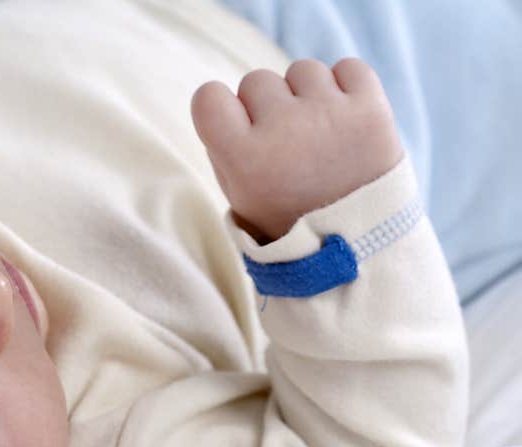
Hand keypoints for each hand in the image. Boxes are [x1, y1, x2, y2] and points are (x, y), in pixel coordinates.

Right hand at [191, 58, 403, 241]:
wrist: (361, 246)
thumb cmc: (293, 221)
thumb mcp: (241, 200)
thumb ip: (224, 150)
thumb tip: (229, 104)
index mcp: (244, 158)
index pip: (208, 97)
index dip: (221, 109)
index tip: (235, 126)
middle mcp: (284, 129)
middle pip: (256, 81)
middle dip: (267, 107)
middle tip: (287, 144)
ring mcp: (329, 114)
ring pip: (302, 71)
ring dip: (306, 96)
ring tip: (320, 135)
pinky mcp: (371, 107)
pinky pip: (348, 68)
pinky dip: (346, 87)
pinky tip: (345, 119)